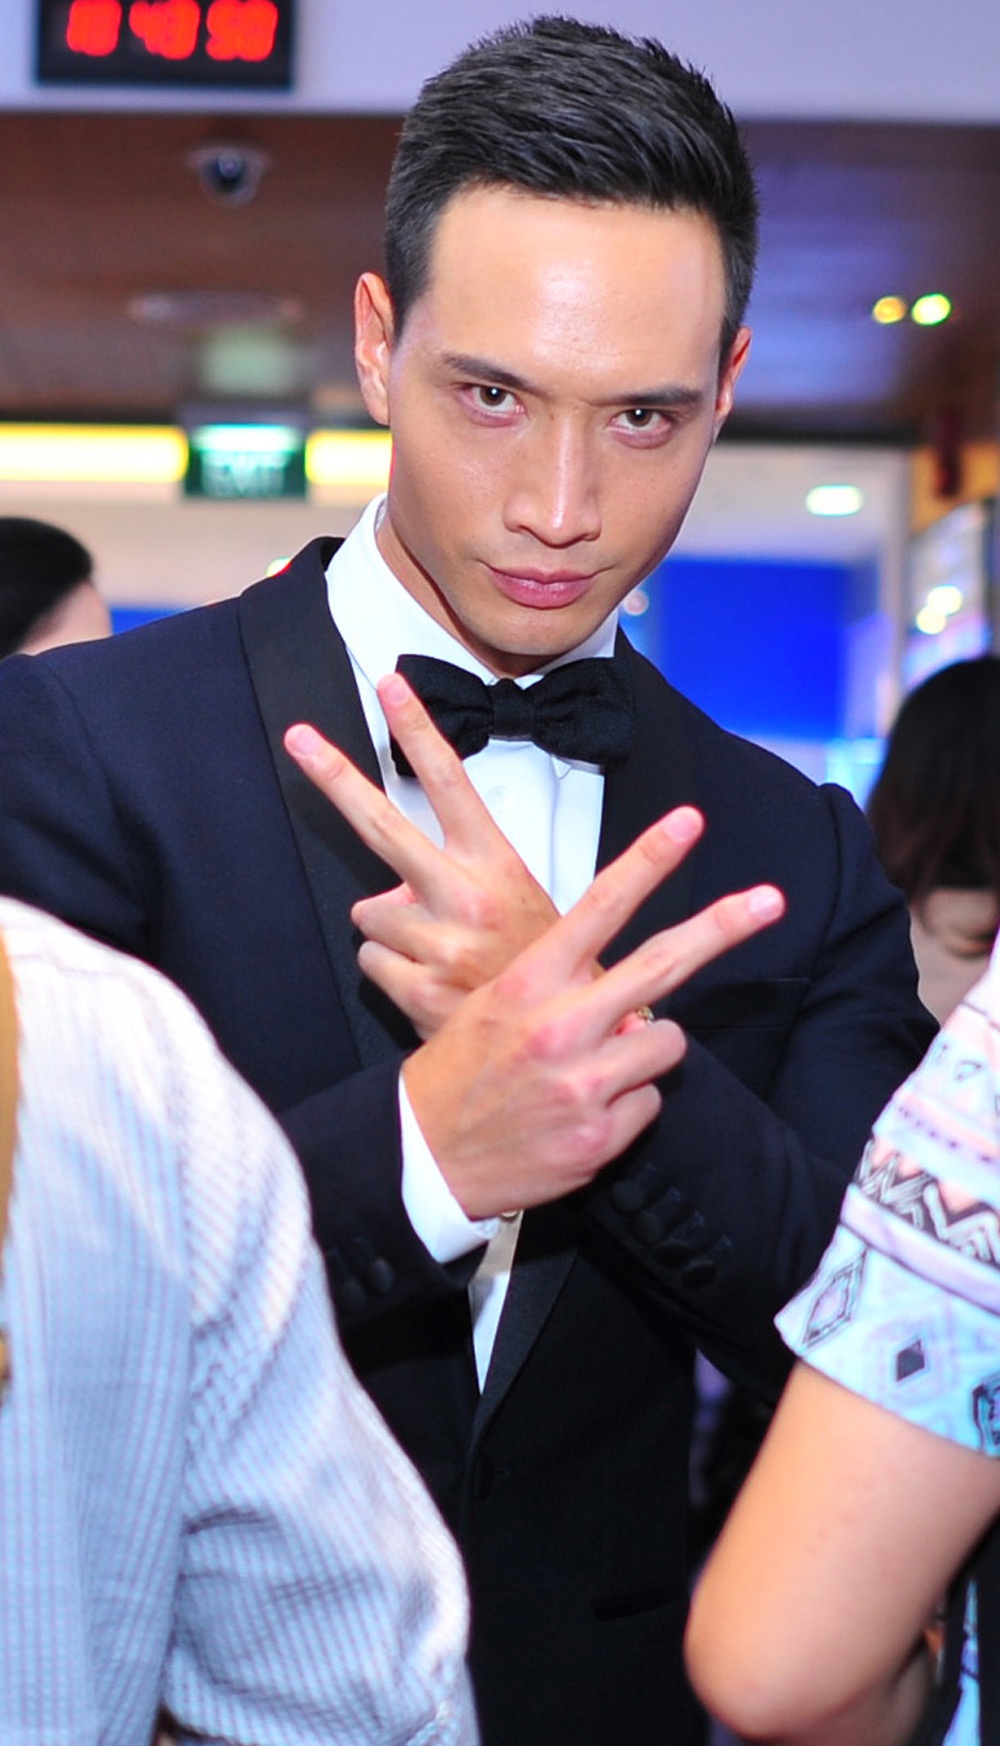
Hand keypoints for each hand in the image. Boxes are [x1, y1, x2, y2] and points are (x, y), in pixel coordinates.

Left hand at [285, 673, 557, 1036]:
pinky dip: (393, 973)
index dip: (418, 730)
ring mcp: (441, 943)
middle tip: (299, 737)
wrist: (561, 1040)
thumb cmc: (536, 960)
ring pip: (369, 914)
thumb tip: (394, 873)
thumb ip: (461, 871)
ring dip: (392, 932)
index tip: (391, 685)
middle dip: (335, 777)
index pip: (451, 781)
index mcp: (495, 865)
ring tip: (439, 951)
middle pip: (382, 825)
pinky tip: (431, 983)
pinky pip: (370, 963)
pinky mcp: (419, 988)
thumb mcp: (520, 896)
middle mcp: (466, 896)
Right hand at [401, 814, 784, 1218]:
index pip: (600, 905)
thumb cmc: (459, 1073)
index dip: (650, 860)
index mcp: (530, 981)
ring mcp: (584, 1083)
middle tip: (771, 900)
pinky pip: (650, 1102)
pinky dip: (628, 1106)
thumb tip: (629, 996)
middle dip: (724, 926)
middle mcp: (561, 1025)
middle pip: (663, 962)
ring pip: (666, 1041)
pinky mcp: (601, 1135)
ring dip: (645, 1051)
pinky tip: (583, 1115)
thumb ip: (560, 990)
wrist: (423, 1156)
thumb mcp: (490, 1006)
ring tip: (596, 1070)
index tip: (687, 823)